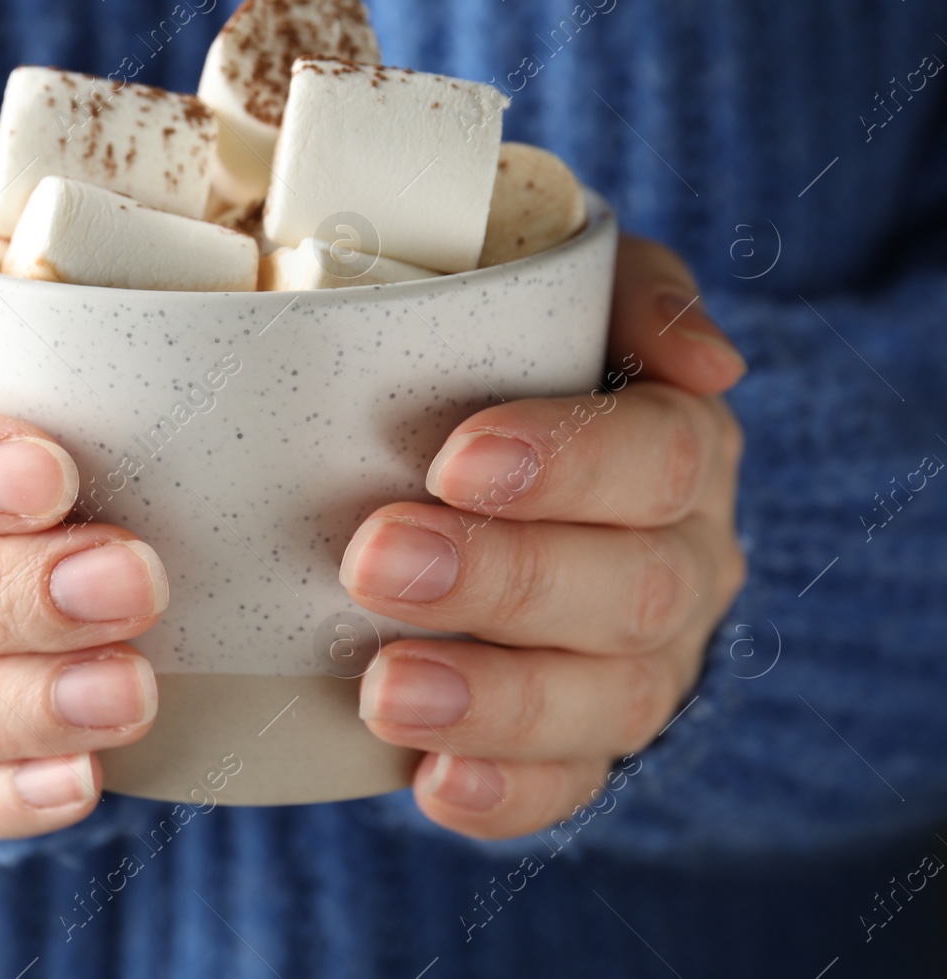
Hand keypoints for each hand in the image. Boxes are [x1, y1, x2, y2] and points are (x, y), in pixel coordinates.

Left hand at [342, 235, 746, 838]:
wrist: (509, 482)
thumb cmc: (519, 370)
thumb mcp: (574, 298)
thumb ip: (633, 292)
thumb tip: (710, 361)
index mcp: (680, 449)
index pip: (657, 457)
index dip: (567, 463)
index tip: (454, 461)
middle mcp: (680, 564)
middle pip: (630, 588)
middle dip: (503, 581)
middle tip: (375, 562)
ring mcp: (638, 665)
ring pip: (606, 703)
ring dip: (496, 700)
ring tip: (386, 689)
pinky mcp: (581, 742)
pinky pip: (568, 787)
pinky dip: (504, 793)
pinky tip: (432, 783)